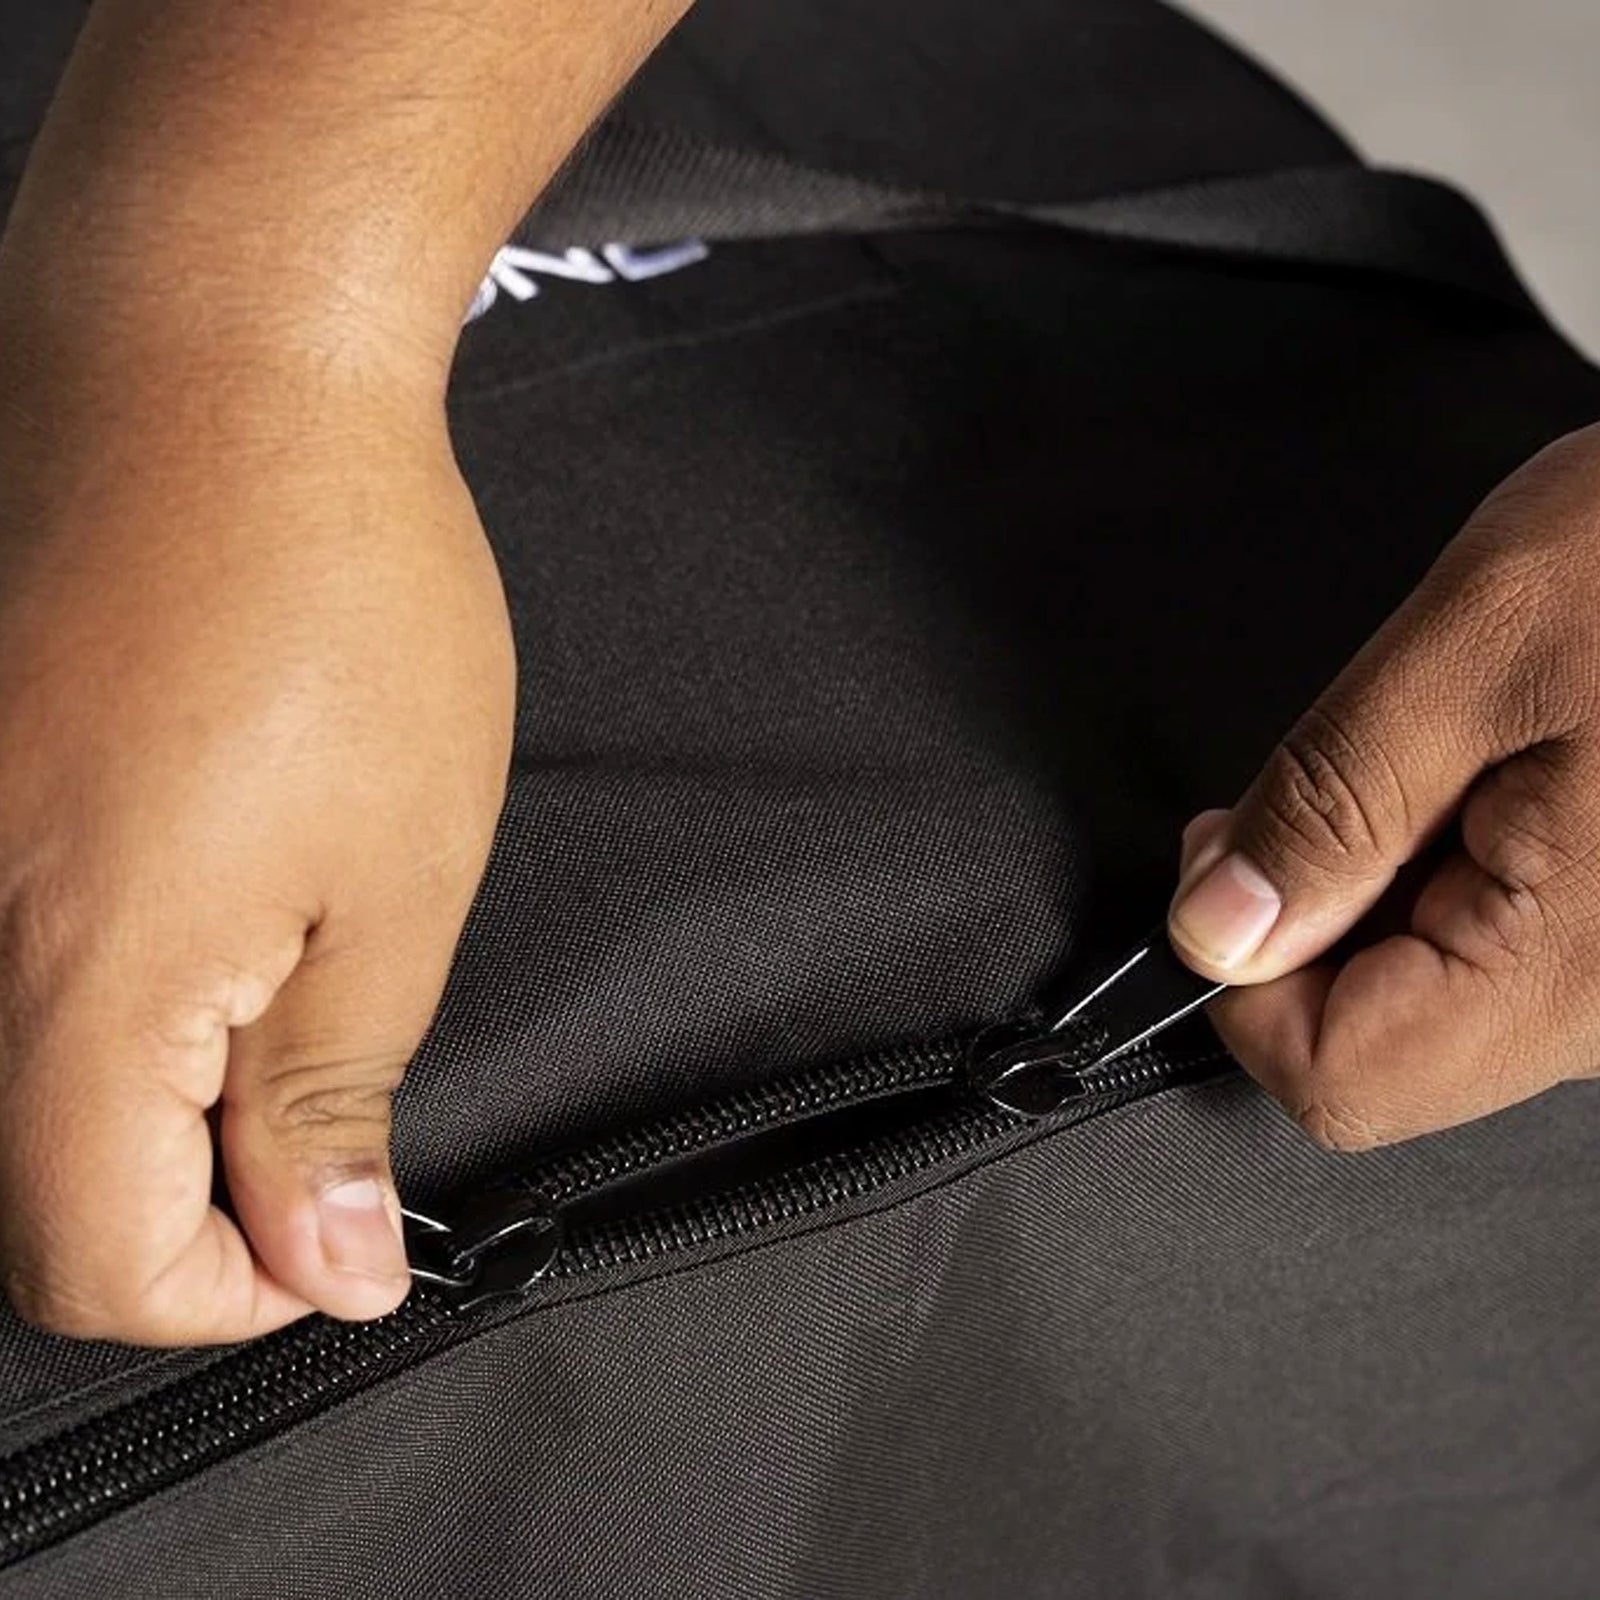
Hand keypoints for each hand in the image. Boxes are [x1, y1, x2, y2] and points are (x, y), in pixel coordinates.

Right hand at [0, 347, 514, 1343]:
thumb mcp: (395, 881)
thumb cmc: (340, 601)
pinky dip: (95, 982)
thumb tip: (324, 1265)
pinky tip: (194, 894)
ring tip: (274, 967)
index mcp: (69, 984)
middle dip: (194, 1189)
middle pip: (38, 1186)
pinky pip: (3, 953)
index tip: (334, 1226)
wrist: (212, 369)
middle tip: (320, 1094)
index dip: (235, 1287)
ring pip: (17, 1078)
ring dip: (149, 1082)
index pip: (95, 1265)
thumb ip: (332, 1096)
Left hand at [1167, 423, 1599, 1150]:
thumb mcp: (1477, 645)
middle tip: (1357, 775)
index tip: (1229, 861)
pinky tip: (1491, 778)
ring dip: (1386, 885)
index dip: (1242, 979)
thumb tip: (1218, 929)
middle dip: (1314, 917)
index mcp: (1580, 968)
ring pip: (1433, 1001)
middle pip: (1379, 1049)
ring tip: (1454, 754)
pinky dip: (1449, 873)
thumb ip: (1331, 804)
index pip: (1339, 1083)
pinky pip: (1496, 955)